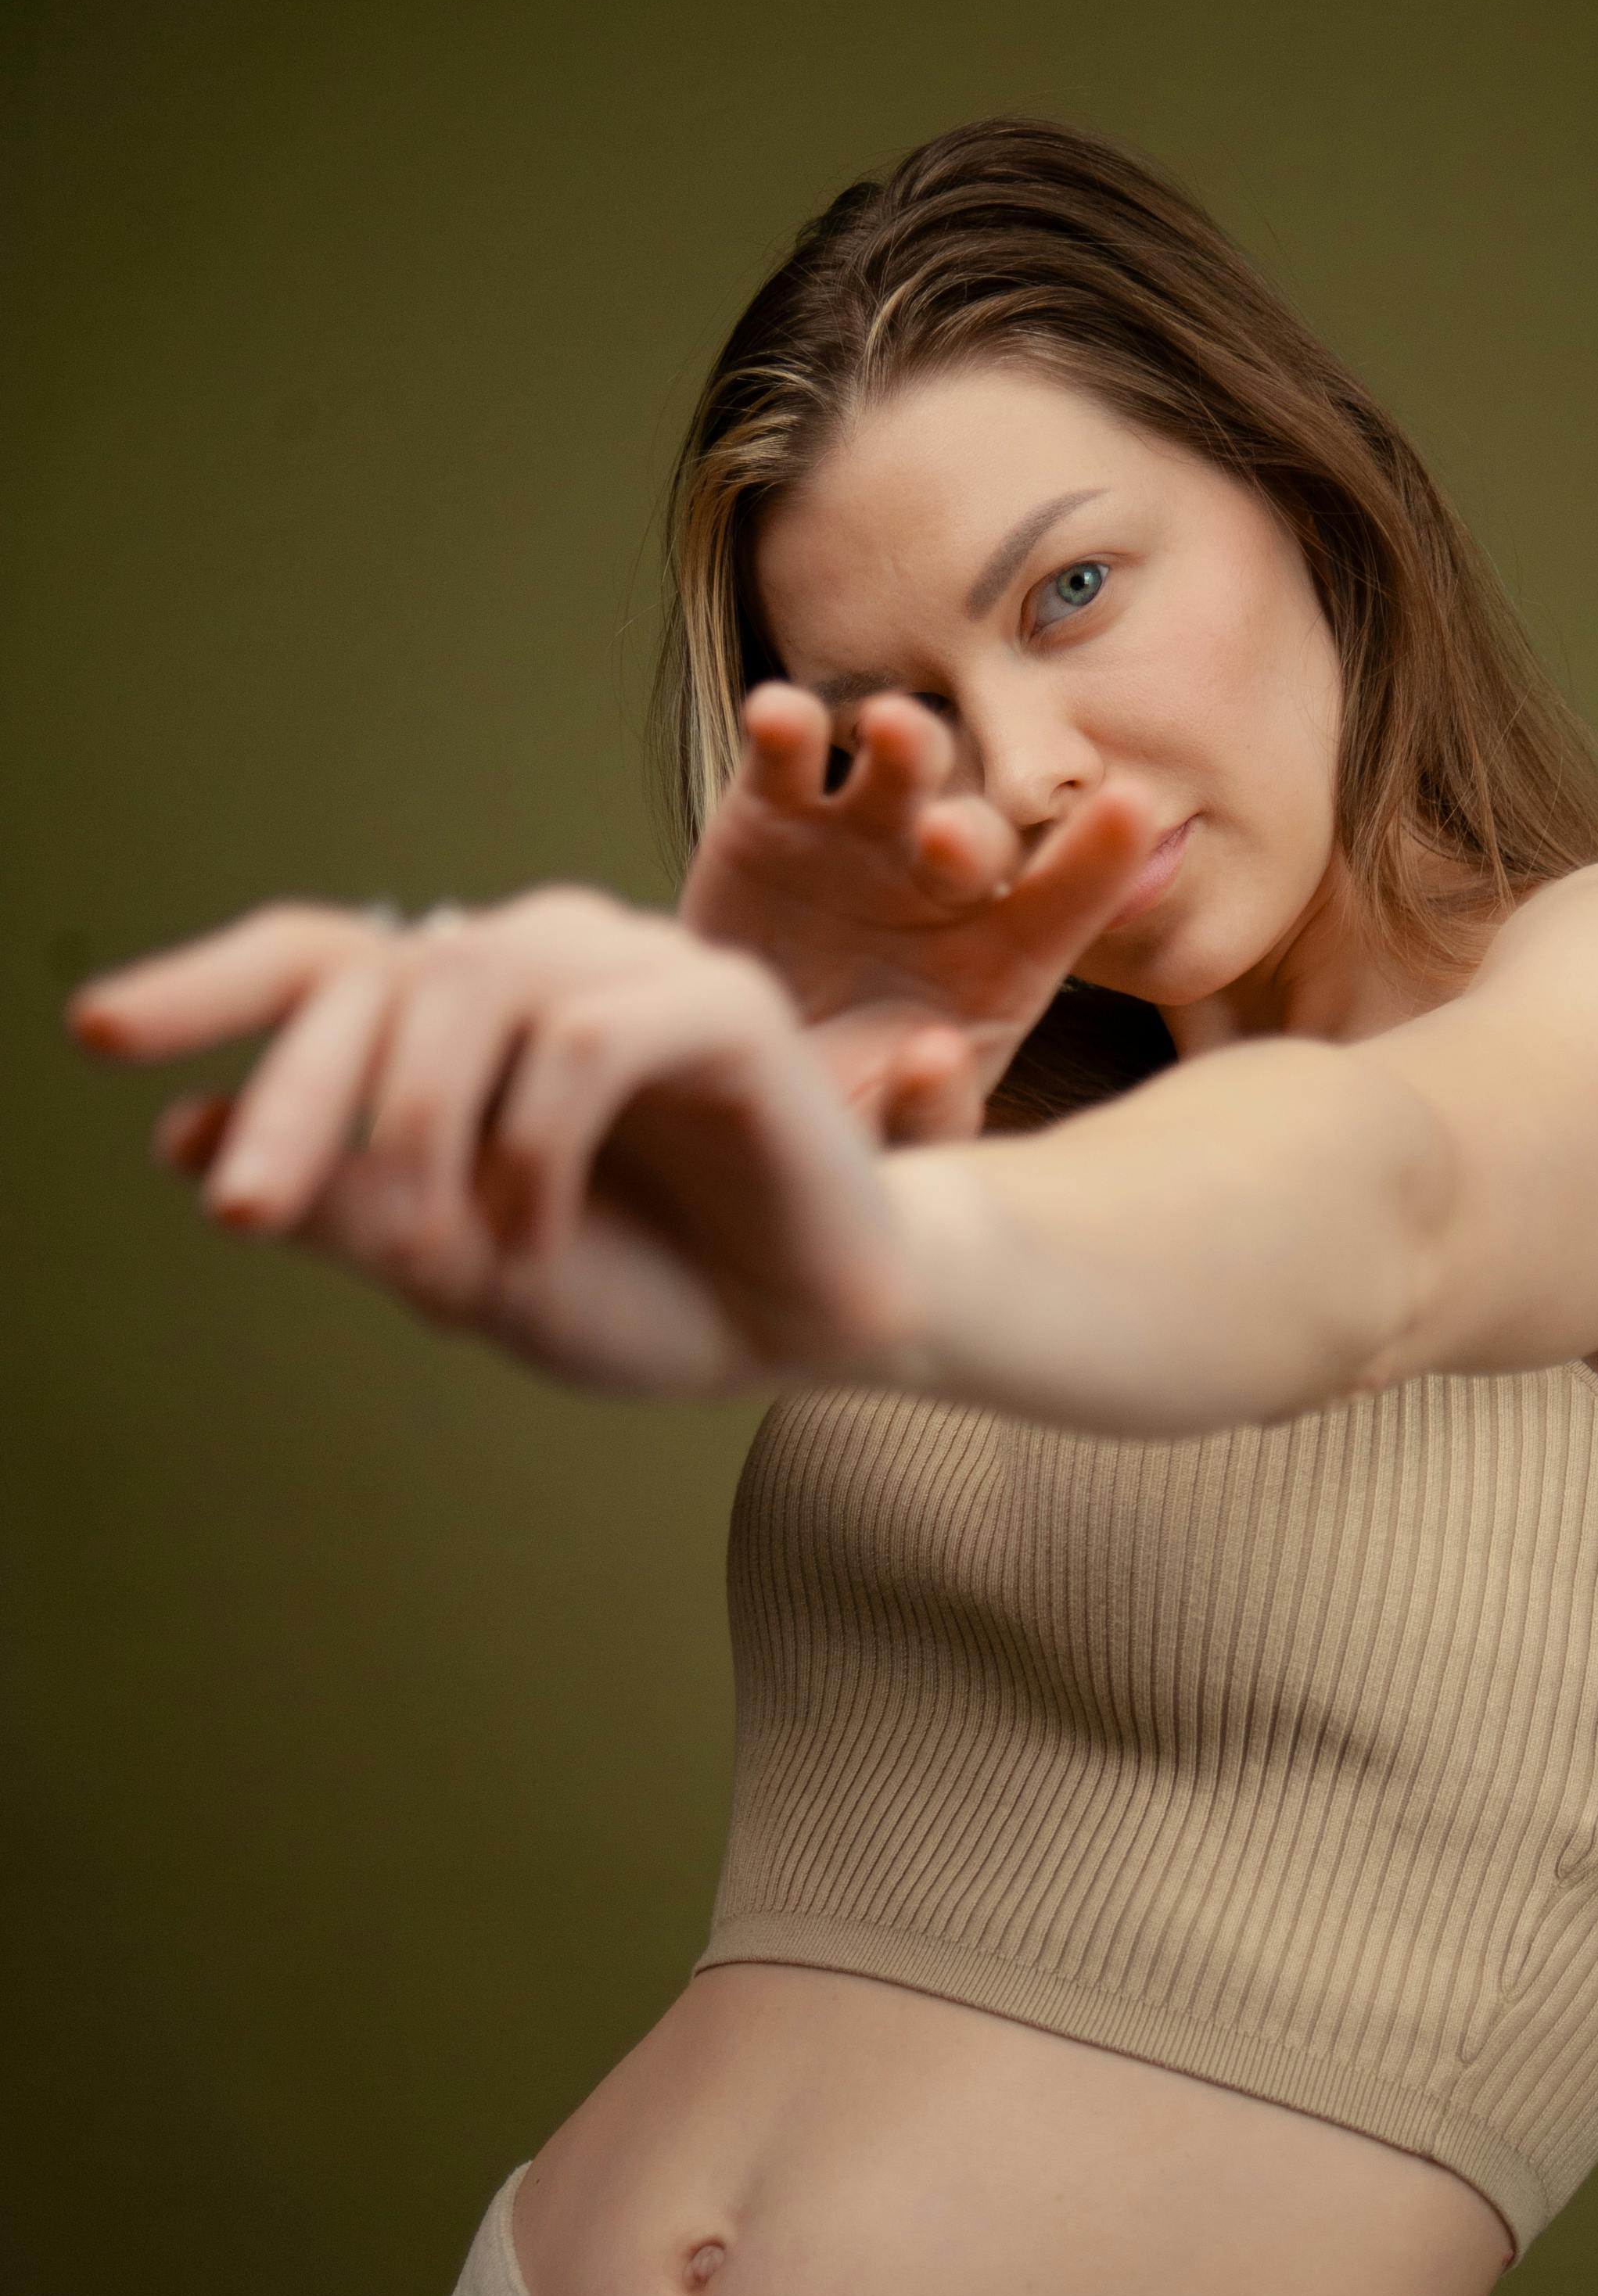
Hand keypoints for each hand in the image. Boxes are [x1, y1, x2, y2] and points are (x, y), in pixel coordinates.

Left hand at [66, 890, 920, 1397]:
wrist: (806, 1335)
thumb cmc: (646, 1292)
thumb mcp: (459, 1272)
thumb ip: (341, 1208)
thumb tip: (181, 1141)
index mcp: (465, 1014)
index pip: (317, 960)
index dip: (202, 984)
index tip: (92, 1035)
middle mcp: (537, 961)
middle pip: (373, 974)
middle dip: (293, 1099)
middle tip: (237, 1210)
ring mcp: (633, 968)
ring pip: (470, 985)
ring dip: (420, 1130)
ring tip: (443, 1253)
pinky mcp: (725, 1002)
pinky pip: (586, 1037)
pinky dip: (536, 1144)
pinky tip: (537, 1232)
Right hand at [679, 686, 1159, 1141]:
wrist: (722, 1079)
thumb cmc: (833, 1118)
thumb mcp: (885, 1144)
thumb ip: (925, 1115)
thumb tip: (936, 1058)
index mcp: (1001, 961)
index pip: (1065, 905)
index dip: (1095, 859)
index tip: (1129, 807)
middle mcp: (944, 883)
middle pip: (981, 835)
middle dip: (971, 831)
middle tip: (947, 845)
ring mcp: (862, 835)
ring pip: (902, 768)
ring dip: (905, 744)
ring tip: (892, 733)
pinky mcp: (772, 813)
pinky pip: (787, 753)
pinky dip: (785, 725)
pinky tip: (778, 716)